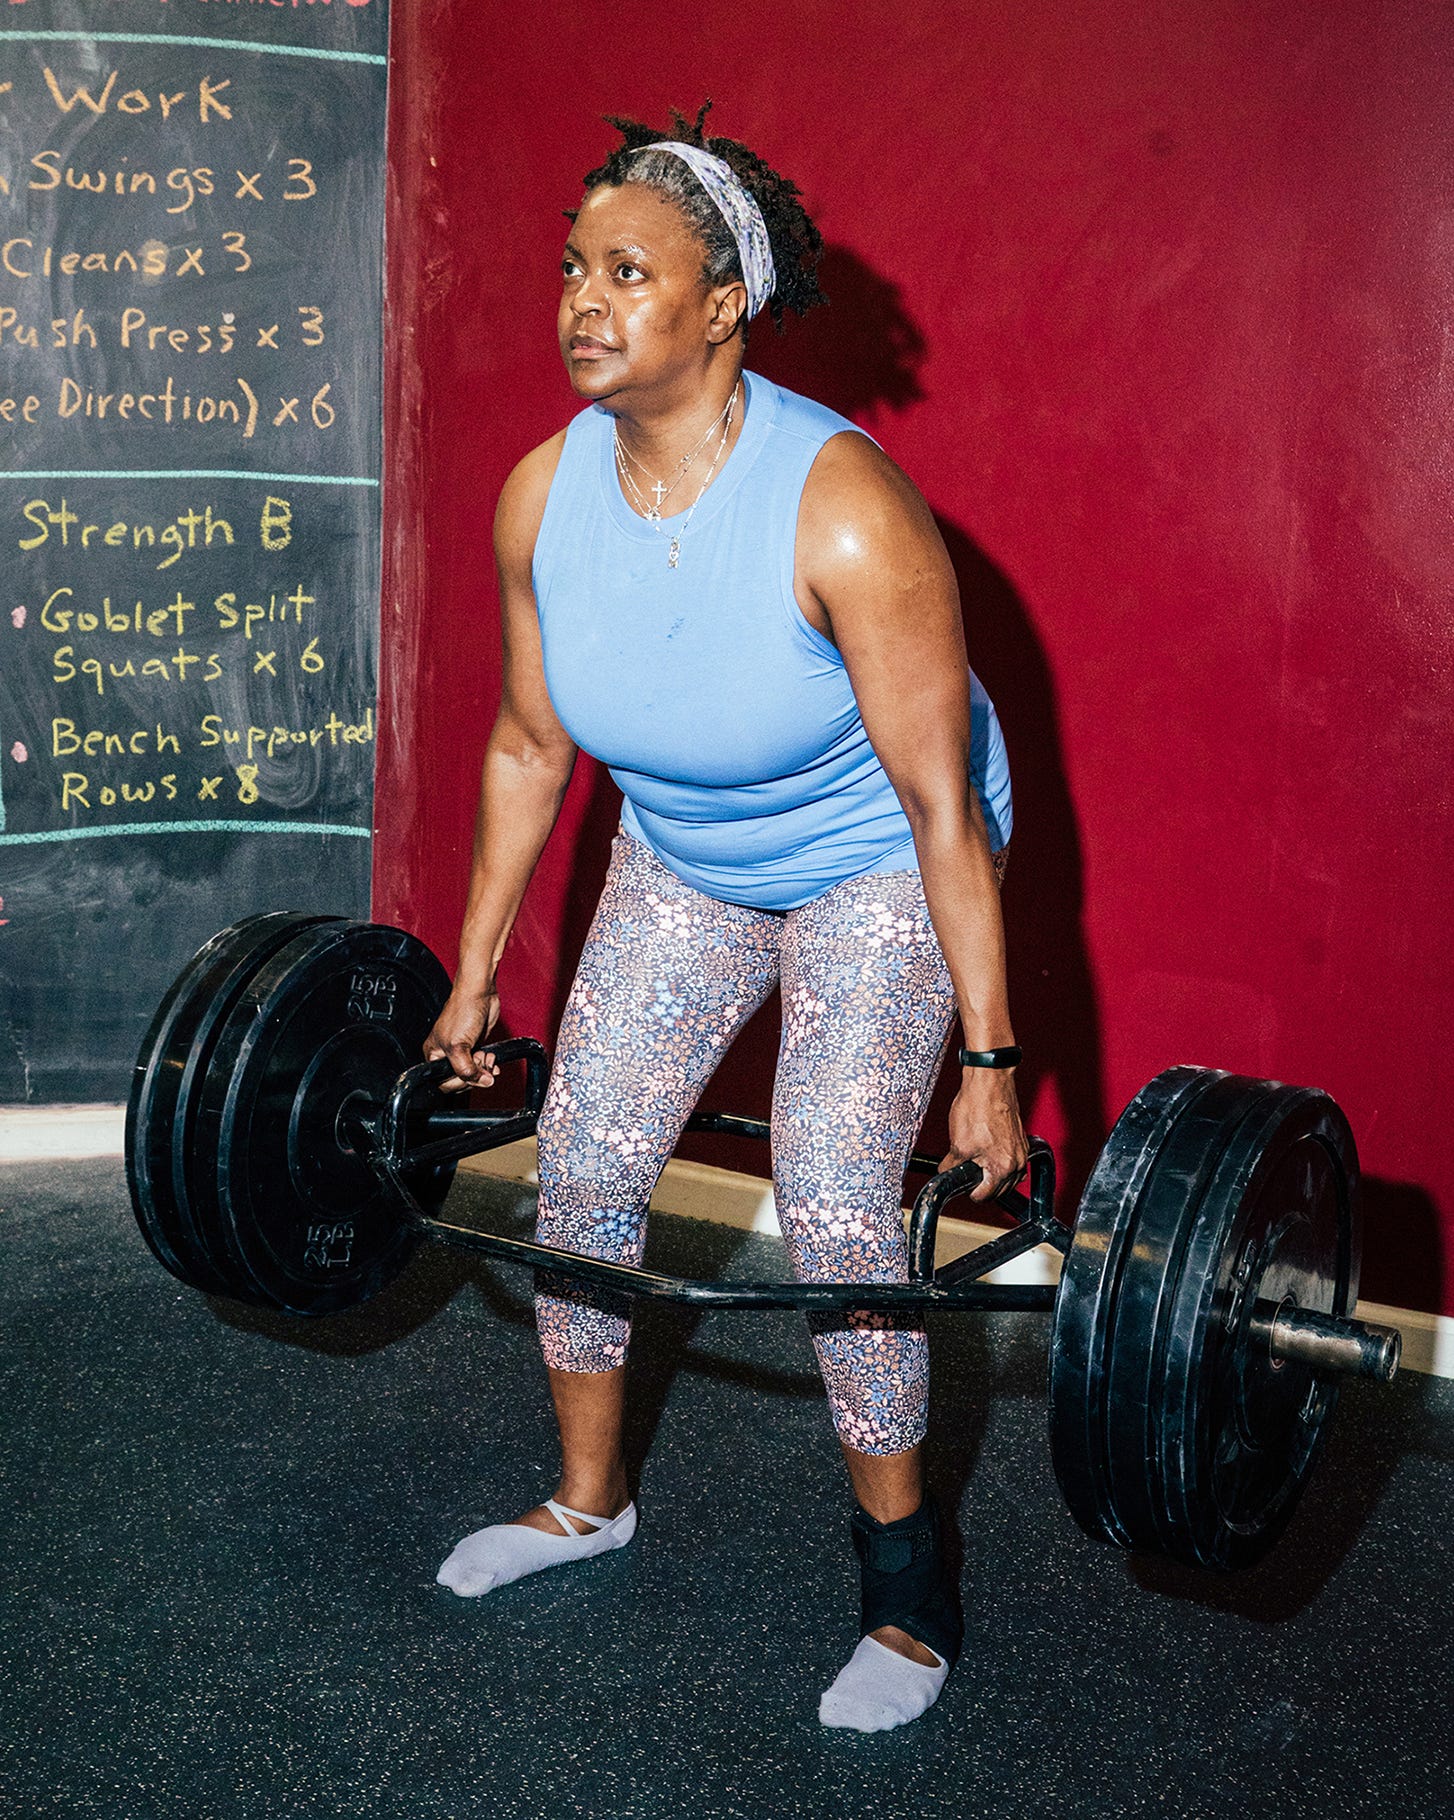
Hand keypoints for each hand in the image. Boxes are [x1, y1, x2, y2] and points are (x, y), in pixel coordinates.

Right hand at [423, 984, 502, 1094]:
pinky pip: (481, 1064)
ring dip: (483, 1070)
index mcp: (434, 1055)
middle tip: (480, 1065)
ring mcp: (462, 1050)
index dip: (459, 1083)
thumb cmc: (462, 1011)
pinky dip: (488, 1065)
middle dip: (474, 1075)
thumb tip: (481, 1082)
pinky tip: (491, 1059)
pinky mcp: (475, 1046)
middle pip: (460, 1079)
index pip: (443, 1083)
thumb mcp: (458, 1047)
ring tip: (486, 1059)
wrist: (479, 994)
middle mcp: (446, 1054)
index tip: (470, 1076)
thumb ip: (466, 1069)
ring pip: (473, 1073)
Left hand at [940, 1067, 1027, 1202]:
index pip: (984, 1196)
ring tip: (975, 1162)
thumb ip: (952, 1166)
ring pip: (1006, 1177)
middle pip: (998, 1189)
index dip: (969, 1191)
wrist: (989, 1081)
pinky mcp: (1021, 1140)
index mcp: (1003, 1168)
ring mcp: (1021, 1151)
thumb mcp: (957, 1144)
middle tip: (965, 1173)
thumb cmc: (977, 1107)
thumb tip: (946, 1174)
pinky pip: (1011, 1161)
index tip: (962, 1185)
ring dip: (991, 1174)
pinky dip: (1000, 1161)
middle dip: (981, 1183)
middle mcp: (1017, 1162)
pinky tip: (986, 1152)